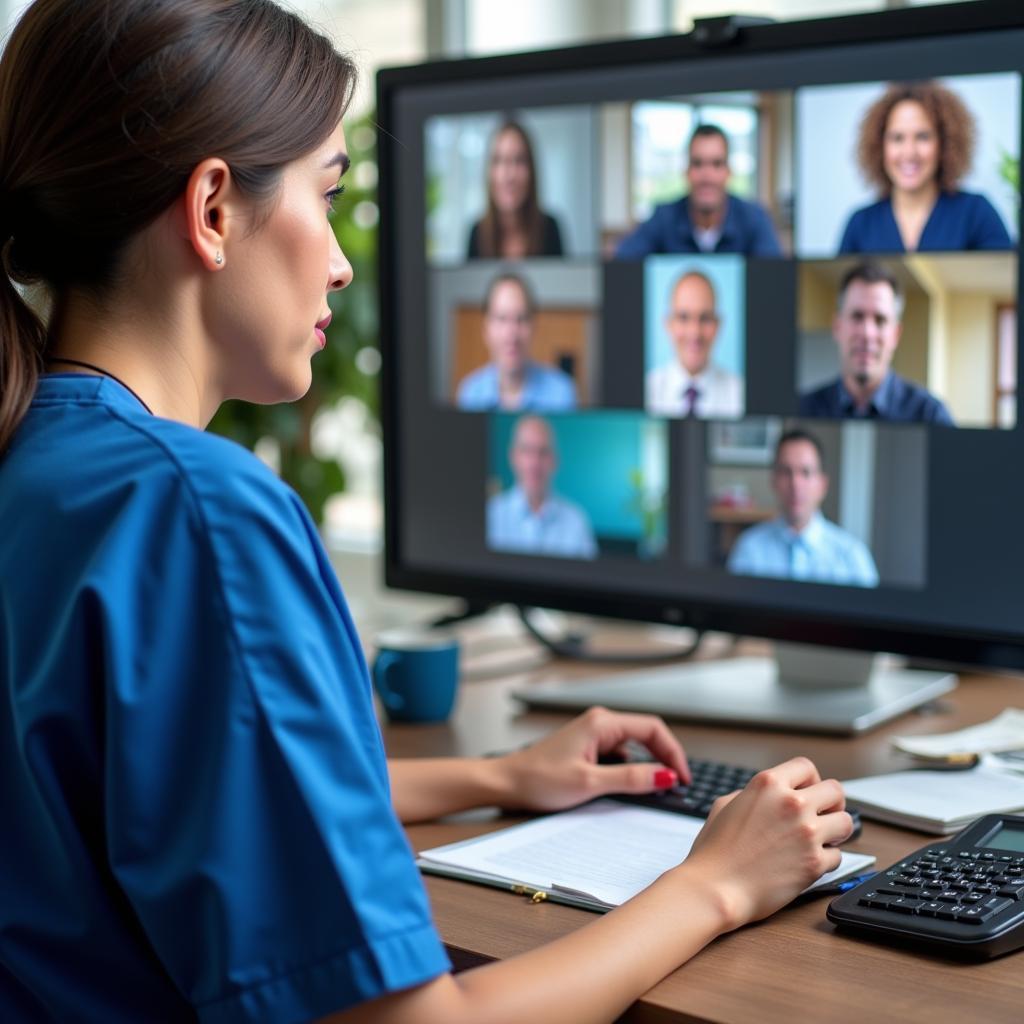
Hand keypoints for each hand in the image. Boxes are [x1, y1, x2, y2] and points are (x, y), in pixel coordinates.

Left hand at [496, 706, 689, 812]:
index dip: (673, 753)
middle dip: (663, 760)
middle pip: (646, 736)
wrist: (507, 783)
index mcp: (602, 723)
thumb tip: (666, 776)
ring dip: (644, 767)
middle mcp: (599, 723)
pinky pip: (617, 756)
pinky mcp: (587, 748)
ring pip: (632, 748)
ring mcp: (592, 735)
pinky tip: (627, 789)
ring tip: (653, 792)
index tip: (683, 778)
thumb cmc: (540, 779)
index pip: (653, 729)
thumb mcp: (590, 783)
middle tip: (675, 787)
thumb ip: (631, 778)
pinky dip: (628, 771)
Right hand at [682, 756, 852, 929]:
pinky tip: (810, 862)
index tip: (808, 791)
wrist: (717, 888)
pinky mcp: (815, 863)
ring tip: (823, 839)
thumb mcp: (725, 805)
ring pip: (846, 822)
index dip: (809, 780)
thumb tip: (769, 798)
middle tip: (824, 815)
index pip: (805, 767)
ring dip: (835, 831)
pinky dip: (826, 860)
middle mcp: (792, 803)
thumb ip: (752, 795)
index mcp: (768, 784)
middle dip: (831, 803)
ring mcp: (806, 833)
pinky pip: (837, 856)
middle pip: (835, 791)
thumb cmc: (715, 851)